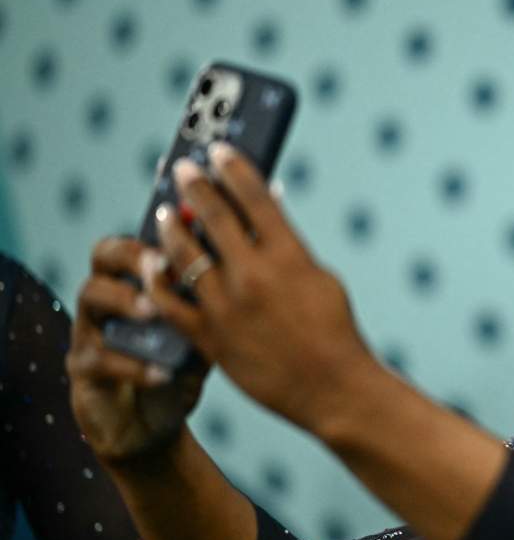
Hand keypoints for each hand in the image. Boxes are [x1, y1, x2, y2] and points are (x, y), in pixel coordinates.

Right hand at [67, 237, 209, 461]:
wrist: (154, 423)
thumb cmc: (181, 368)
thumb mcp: (206, 333)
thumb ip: (219, 303)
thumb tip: (256, 266)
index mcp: (138, 280)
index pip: (140, 238)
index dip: (158, 229)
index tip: (187, 227)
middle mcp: (109, 295)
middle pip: (104, 254)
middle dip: (131, 254)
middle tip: (160, 264)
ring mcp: (89, 329)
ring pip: (91, 296)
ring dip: (125, 300)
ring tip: (154, 311)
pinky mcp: (83, 369)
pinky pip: (98, 358)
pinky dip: (133, 365)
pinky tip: (164, 373)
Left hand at [150, 142, 377, 435]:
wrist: (332, 389)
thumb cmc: (334, 332)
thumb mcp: (320, 278)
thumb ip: (289, 245)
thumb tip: (268, 209)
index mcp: (289, 256)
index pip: (254, 197)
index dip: (233, 168)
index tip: (218, 150)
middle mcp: (253, 275)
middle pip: (212, 217)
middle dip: (194, 187)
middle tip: (182, 170)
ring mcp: (227, 307)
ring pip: (183, 255)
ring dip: (171, 228)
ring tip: (165, 213)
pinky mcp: (210, 337)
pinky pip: (171, 302)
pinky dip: (159, 279)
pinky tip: (153, 264)